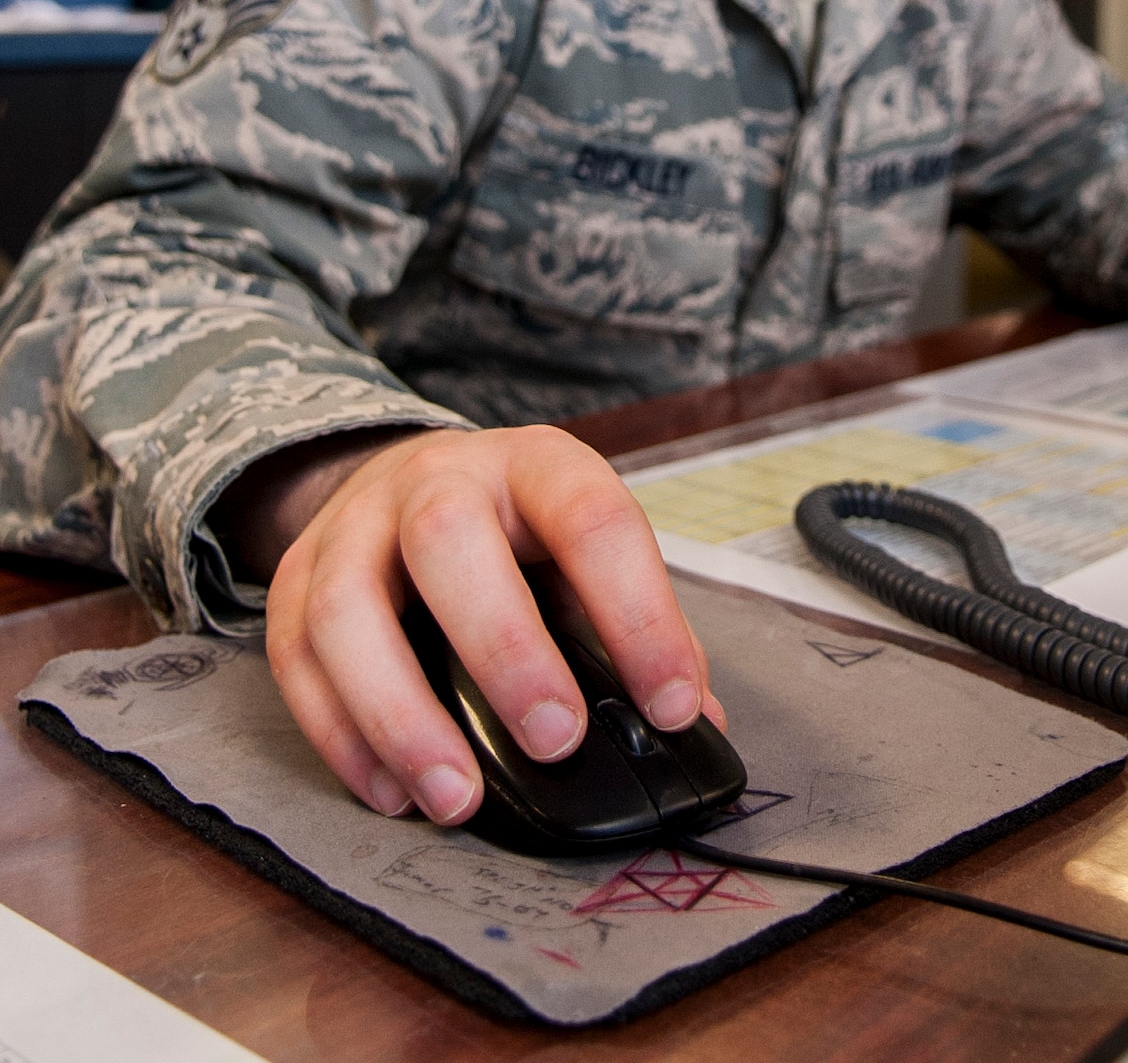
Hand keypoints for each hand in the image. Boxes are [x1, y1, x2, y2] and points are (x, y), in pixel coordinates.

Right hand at [260, 426, 722, 825]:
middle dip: (505, 648)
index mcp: (534, 465)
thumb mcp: (581, 549)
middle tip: (556, 742)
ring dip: (402, 715)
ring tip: (459, 798)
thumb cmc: (514, 531)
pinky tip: (394, 792)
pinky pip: (298, 660)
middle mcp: (438, 479)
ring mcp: (355, 525)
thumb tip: (695, 725)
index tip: (669, 705)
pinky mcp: (297, 579)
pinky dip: (342, 739)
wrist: (410, 477)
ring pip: (350, 608)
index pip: (592, 518)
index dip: (637, 612)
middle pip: (447, 537)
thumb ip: (631, 629)